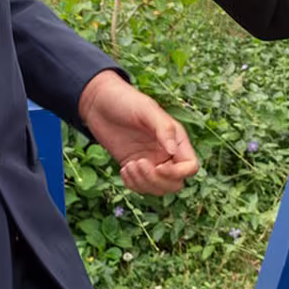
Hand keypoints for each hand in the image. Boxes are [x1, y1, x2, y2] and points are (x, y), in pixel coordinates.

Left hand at [77, 70, 199, 194]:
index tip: (158, 166)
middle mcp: (165, 153)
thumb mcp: (146, 110)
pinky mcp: (133, 166)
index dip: (177, 173)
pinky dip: (133, 185)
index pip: (190, 167)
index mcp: (175, 139)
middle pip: (175, 183)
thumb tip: (172, 152)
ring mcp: (150, 161)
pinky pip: (140, 187)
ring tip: (129, 166)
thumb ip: (164, 129)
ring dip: (143, 183)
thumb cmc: (125, 100)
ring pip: (157, 189)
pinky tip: (123, 169)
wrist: (98, 102)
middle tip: (139, 163)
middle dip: (157, 181)